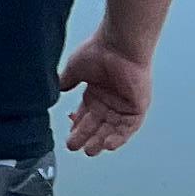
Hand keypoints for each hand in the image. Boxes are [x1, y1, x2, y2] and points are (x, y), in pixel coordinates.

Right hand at [58, 32, 152, 153]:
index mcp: (97, 91)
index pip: (86, 115)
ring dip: (101, 141)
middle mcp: (111, 100)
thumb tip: (57, 90)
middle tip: (74, 147)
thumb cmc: (99, 50)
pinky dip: (119, 137)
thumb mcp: (75, 69)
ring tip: (89, 151)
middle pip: (98, 125)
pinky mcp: (138, 106)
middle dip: (86, 137)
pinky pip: (129, 127)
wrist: (119, 44)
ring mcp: (125, 104)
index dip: (78, 126)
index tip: (69, 136)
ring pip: (112, 129)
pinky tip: (107, 145)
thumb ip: (66, 81)